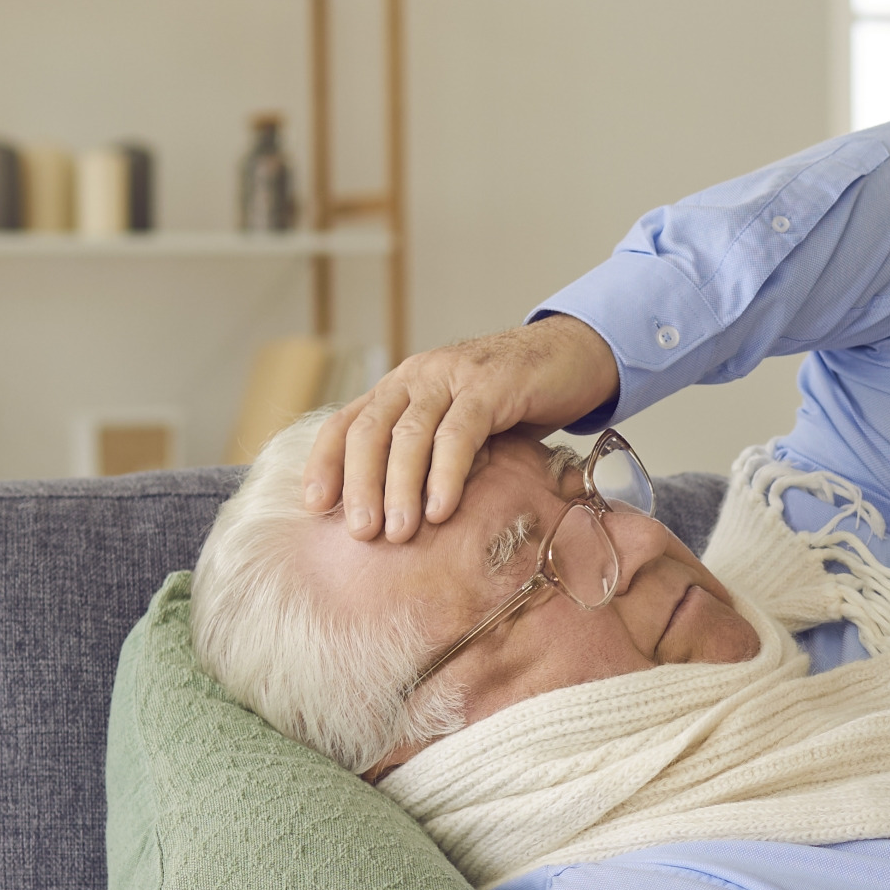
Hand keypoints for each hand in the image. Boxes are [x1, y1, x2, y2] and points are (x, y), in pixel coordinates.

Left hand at [304, 317, 624, 539]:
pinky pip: (459, 433)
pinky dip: (446, 473)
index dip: (326, 463)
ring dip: (399, 487)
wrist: (574, 355)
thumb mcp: (461, 427)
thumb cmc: (516, 402)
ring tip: (399, 533)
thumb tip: (396, 517)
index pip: (346, 422)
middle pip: (369, 430)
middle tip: (361, 533)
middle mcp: (417, 376)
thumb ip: (429, 456)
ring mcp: (452, 377)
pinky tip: (441, 509)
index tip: (314, 507)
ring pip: (410, 434)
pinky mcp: (492, 385)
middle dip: (359, 484)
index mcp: (401, 387)